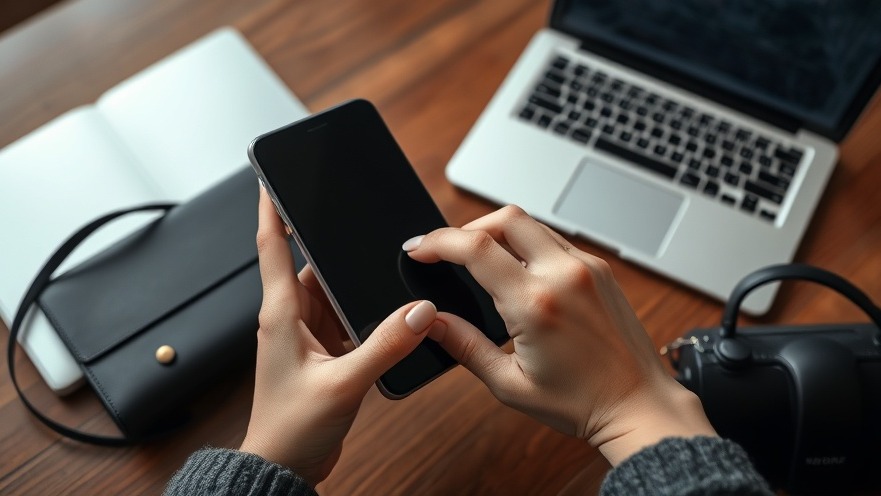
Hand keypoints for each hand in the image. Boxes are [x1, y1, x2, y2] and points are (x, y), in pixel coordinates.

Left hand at [239, 187, 438, 485]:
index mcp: (280, 314)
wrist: (283, 467)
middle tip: (359, 224)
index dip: (271, 209)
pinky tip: (383, 317)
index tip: (273, 177)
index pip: (272, 246)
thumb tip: (419, 312)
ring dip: (351, 286)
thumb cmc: (291, 429)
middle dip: (334, 246)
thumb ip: (384, 346)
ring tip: (377, 274)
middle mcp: (290, 318)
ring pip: (332, 293)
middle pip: (313, 265)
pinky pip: (344, 319)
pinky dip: (362, 314)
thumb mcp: (343, 384)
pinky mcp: (321, 352)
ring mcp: (305, 335)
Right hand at [404, 205, 715, 465]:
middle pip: (504, 218)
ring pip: (532, 224)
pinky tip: (518, 271)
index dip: (437, 242)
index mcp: (536, 303)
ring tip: (480, 261)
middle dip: (467, 228)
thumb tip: (429, 321)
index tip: (419, 249)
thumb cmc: (581, 402)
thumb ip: (464, 345)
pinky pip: (556, 240)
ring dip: (499, 233)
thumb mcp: (509, 383)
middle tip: (448, 252)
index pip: (474, 248)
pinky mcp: (601, 269)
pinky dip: (528, 245)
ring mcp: (587, 268)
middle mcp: (564, 275)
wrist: (639, 405)